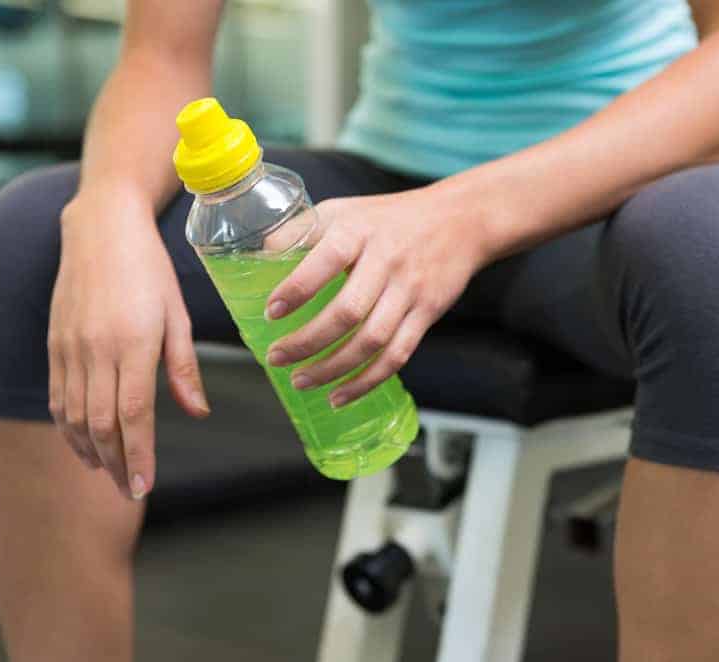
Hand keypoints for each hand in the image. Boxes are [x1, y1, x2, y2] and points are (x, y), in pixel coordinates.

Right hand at [48, 194, 209, 499]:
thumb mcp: (179, 315)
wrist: (101, 229)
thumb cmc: (150, 270)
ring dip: (92, 452)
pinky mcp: (56, 344)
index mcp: (134, 343)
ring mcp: (71, 348)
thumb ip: (185, 368)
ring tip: (110, 475)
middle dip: (117, 464)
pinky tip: (84, 444)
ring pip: (75, 416)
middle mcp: (97, 350)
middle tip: (130, 493)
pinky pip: (58, 397)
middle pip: (102, 424)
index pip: (134, 414)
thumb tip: (198, 413)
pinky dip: (69, 428)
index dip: (138, 455)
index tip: (144, 487)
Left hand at [264, 186, 486, 405]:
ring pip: (371, 340)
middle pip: (347, 311)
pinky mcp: (426, 313)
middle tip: (276, 358)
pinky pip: (397, 355)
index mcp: (358, 232)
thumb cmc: (389, 218)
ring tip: (301, 381)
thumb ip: (302, 231)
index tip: (272, 312)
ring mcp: (409, 290)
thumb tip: (258, 256)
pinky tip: (340, 395)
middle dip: (308, 342)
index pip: (325, 262)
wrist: (460, 220)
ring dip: (333, 368)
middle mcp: (386, 261)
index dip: (296, 290)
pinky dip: (367, 381)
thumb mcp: (344, 210)